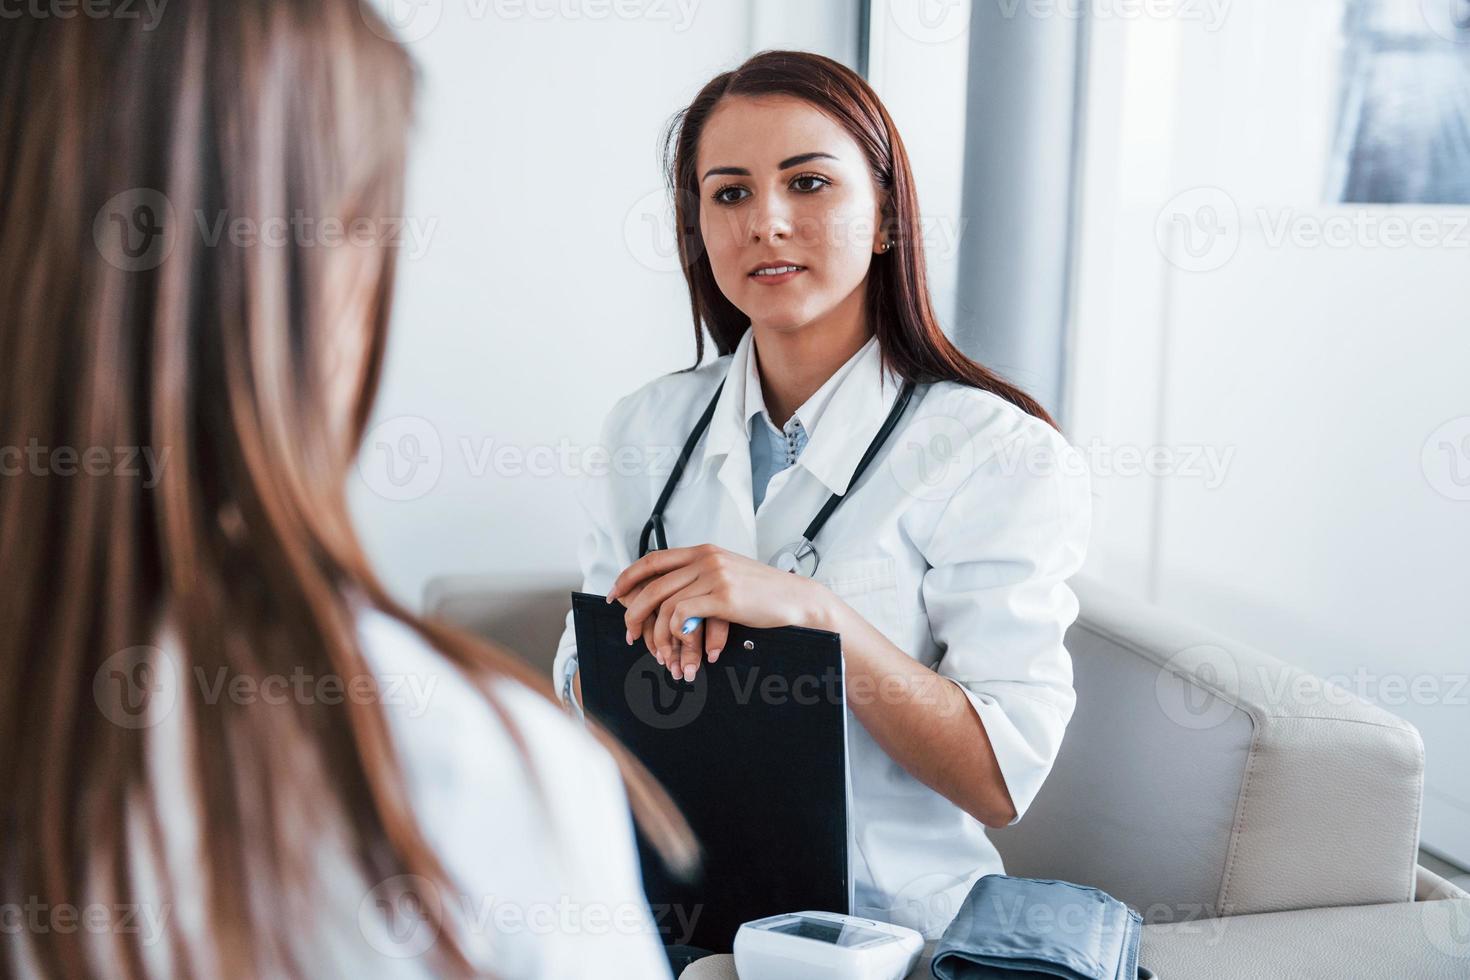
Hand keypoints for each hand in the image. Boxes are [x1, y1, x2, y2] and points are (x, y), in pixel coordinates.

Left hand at [606, 544, 834, 682]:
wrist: (798, 601)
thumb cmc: (764, 595)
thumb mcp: (728, 576)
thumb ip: (700, 578)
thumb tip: (669, 599)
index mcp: (703, 551)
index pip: (653, 559)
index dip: (628, 577)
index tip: (615, 595)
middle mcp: (705, 558)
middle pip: (652, 585)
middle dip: (634, 613)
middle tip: (628, 634)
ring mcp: (714, 575)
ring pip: (665, 604)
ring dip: (658, 635)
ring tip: (661, 655)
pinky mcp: (723, 596)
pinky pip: (683, 615)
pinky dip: (677, 635)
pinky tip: (685, 649)